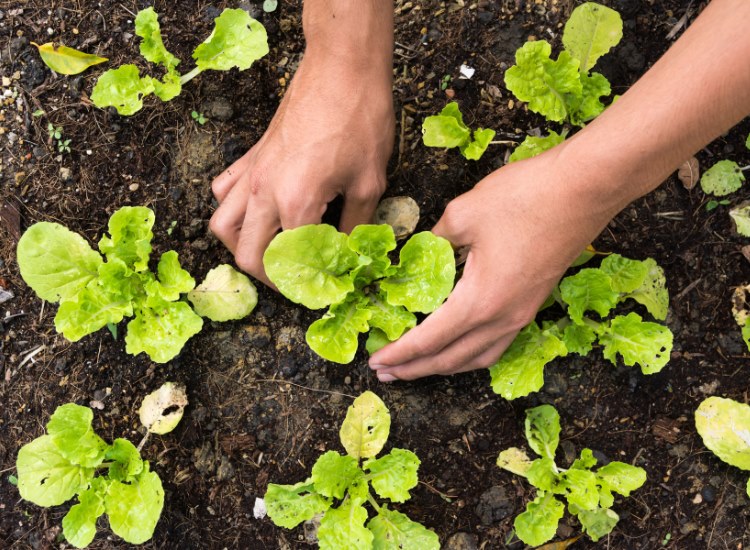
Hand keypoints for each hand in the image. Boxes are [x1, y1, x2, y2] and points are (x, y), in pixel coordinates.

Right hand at [209, 58, 393, 284]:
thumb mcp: (369, 182)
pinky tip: (257, 212)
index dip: (308, 284)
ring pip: (223, 225)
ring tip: (269, 252)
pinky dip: (232, 210)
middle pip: (247, 254)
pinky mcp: (251, 156)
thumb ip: (356, 226)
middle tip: (295, 281)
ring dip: (242, 247)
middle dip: (270, 278)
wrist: (342, 69)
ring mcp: (253, 173)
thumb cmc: (360, 120)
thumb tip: (350, 254)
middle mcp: (265, 192)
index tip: (323, 289)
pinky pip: (225, 191)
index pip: (290, 262)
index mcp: (296, 203)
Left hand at [369, 145, 613, 380]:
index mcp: (480, 301)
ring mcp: (522, 314)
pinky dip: (470, 354)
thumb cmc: (525, 197)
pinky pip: (496, 344)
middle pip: (451, 359)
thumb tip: (418, 252)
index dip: (399, 354)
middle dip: (415, 369)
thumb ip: (434, 241)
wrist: (585, 188)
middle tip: (385, 372)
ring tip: (417, 367)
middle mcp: (502, 318)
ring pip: (477, 358)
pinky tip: (460, 346)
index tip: (375, 361)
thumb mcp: (463, 214)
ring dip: (444, 366)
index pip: (429, 340)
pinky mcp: (534, 304)